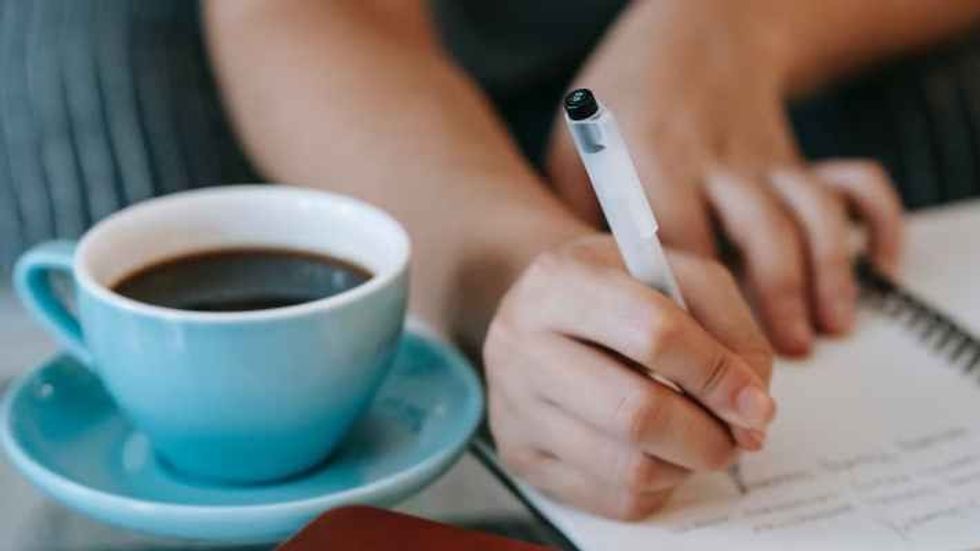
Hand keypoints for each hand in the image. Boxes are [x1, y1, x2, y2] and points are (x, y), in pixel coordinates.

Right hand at [484, 235, 774, 519]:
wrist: (543, 311)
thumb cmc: (618, 290)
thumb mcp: (676, 274)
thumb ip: (730, 326)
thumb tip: (751, 407)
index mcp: (562, 281)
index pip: (653, 334)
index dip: (717, 374)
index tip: (758, 402)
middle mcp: (522, 343)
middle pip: (636, 414)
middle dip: (709, 436)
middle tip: (740, 436)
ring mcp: (514, 405)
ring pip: (628, 468)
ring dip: (688, 465)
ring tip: (699, 439)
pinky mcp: (519, 455)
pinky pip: (611, 497)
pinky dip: (657, 486)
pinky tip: (660, 453)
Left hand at [547, 0, 903, 355]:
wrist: (689, 34)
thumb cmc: (620, 105)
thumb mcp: (574, 153)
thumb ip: (580, 223)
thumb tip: (594, 301)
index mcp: (657, 163)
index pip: (683, 247)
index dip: (696, 309)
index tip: (696, 358)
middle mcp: (717, 160)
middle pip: (759, 232)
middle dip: (776, 299)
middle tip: (776, 357)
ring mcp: (764, 156)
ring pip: (812, 212)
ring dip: (827, 274)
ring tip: (828, 330)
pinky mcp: (796, 155)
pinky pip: (855, 182)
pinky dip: (878, 222)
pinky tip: (879, 266)